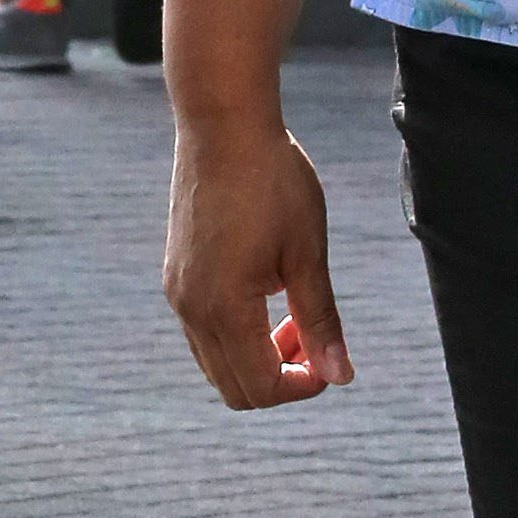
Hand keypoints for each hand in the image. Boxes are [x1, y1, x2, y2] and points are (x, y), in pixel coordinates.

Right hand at [163, 113, 352, 407]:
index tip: (334, 359)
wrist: (222, 127)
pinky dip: (237, 337)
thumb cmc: (273, 182)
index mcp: (225, 308)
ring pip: (216, 366)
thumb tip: (342, 376)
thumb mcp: (308, 254)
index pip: (263, 387)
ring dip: (258, 359)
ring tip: (293, 317)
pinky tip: (266, 295)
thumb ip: (321, 320)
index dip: (306, 386)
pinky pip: (203, 335)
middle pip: (235, 389)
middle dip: (282, 379)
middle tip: (314, 339)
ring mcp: (178, 295)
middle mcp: (191, 310)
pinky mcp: (175, 277)